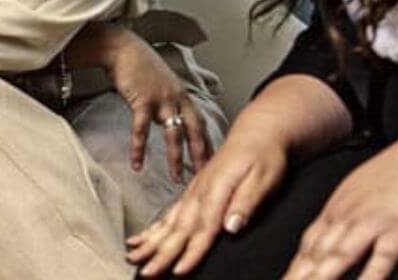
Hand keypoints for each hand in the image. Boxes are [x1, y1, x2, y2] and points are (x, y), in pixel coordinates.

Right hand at [98, 25, 212, 179]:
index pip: (202, 124)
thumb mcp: (163, 82)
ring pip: (174, 134)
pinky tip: (137, 163)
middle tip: (205, 176)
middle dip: (201, 155)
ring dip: (176, 158)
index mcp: (183, 95)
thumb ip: (169, 101)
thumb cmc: (140, 65)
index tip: (213, 162)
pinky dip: (139, 148)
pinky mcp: (142, 100)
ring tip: (177, 178)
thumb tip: (169, 120)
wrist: (122, 48)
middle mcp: (177, 98)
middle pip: (195, 131)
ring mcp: (161, 99)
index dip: (208, 143)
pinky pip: (142, 129)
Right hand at [127, 115, 290, 275]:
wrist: (256, 133)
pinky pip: (169, 213)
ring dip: (151, 242)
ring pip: (169, 222)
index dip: (191, 252)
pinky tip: (142, 238)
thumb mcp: (264, 178)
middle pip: (179, 229)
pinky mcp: (193, 193)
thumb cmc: (265, 156)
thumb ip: (246, 203)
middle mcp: (200, 192)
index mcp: (217, 190)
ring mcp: (193, 192)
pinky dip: (154, 228)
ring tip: (132, 256)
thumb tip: (231, 227)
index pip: (203, 228)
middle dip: (161, 253)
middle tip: (146, 272)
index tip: (178, 271)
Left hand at [280, 143, 397, 279]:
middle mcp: (346, 218)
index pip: (308, 246)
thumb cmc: (396, 172)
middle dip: (299, 277)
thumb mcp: (357, 190)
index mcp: (336, 210)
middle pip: (317, 255)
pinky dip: (370, 277)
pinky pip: (382, 257)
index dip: (295, 269)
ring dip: (322, 278)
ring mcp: (371, 224)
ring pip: (340, 257)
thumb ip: (342, 214)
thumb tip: (329, 234)